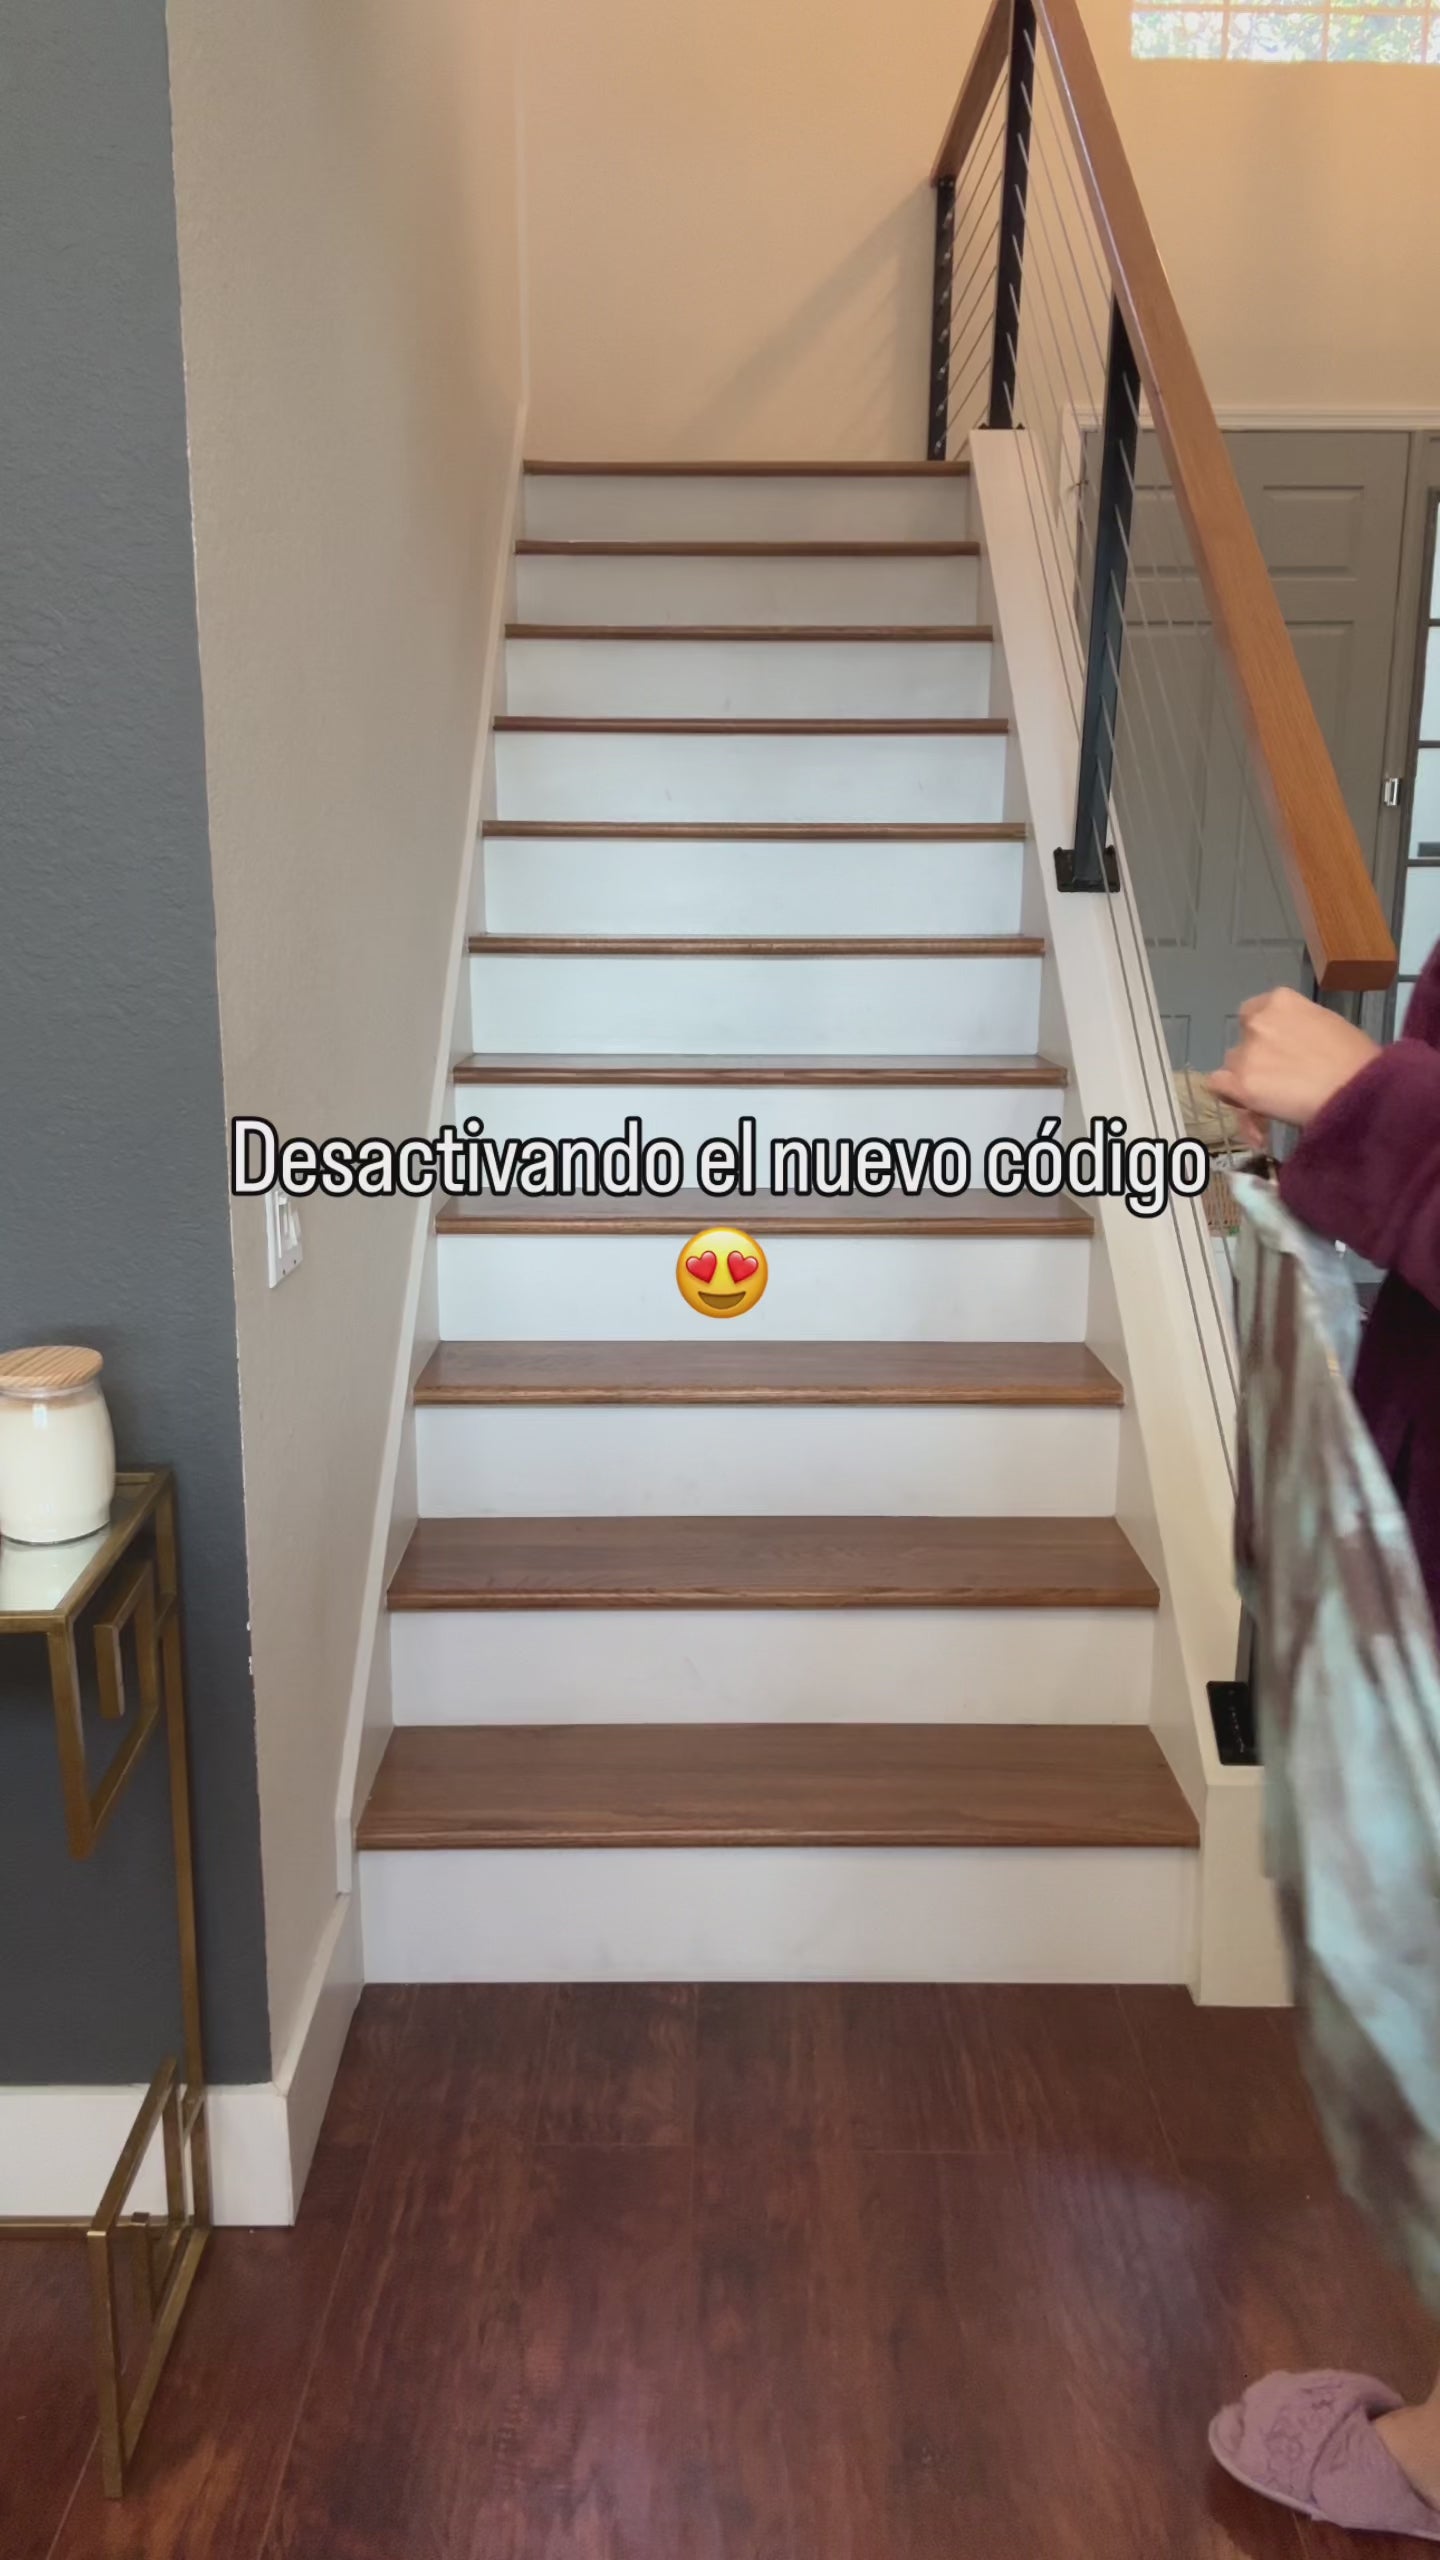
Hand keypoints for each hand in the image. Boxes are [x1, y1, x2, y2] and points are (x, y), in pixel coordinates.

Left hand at [1205, 986, 1377, 1133]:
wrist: (1359, 1090)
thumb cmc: (1358, 1060)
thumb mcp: (1328, 1026)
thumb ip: (1300, 1029)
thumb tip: (1294, 1046)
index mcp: (1281, 1000)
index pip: (1254, 1014)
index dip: (1263, 1037)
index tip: (1277, 1055)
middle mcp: (1258, 1021)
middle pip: (1243, 1043)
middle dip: (1257, 1062)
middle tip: (1279, 1084)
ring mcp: (1247, 1052)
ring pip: (1233, 1067)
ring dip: (1248, 1082)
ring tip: (1272, 1106)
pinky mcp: (1242, 1084)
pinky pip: (1219, 1087)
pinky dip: (1233, 1100)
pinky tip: (1252, 1114)